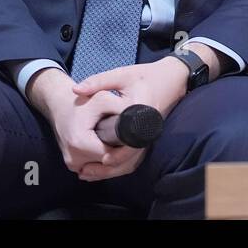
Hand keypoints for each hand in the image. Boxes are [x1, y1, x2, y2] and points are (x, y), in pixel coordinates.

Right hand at [35, 73, 135, 179]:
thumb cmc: (83, 101)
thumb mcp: (103, 98)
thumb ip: (122, 107)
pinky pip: (97, 171)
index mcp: (80, 143)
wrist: (61, 105)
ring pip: (105, 171)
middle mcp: (74, 159)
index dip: (129, 149)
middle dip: (127, 157)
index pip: (113, 156)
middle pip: (110, 167)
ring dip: (120, 162)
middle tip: (139, 143)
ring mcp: (73, 165)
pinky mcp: (75, 165)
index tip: (139, 139)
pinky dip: (110, 164)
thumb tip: (141, 118)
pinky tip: (119, 150)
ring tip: (130, 144)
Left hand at [67, 60, 186, 180]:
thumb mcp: (122, 74)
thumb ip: (98, 82)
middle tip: (84, 171)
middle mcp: (148, 127)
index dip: (114, 151)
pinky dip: (120, 162)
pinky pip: (135, 154)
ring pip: (134, 158)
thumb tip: (75, 90)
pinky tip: (102, 166)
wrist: (173, 78)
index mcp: (141, 112)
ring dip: (113, 168)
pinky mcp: (148, 136)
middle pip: (130, 154)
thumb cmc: (147, 75)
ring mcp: (150, 133)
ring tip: (88, 172)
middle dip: (109, 166)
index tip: (98, 159)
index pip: (128, 138)